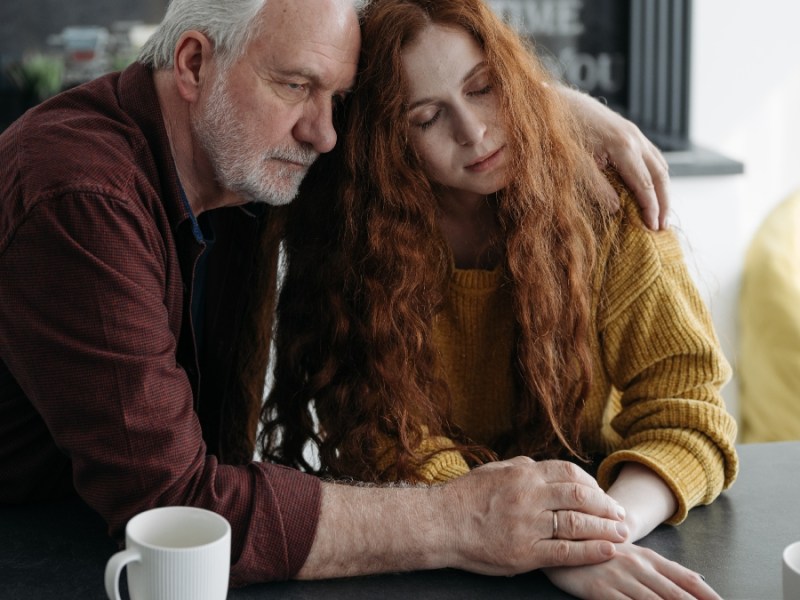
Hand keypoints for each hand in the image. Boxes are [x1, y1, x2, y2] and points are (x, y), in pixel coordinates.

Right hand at [438, 457, 628, 575]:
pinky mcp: (524, 553)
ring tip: (622, 534)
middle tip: (621, 515)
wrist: (440, 524)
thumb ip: (520, 467)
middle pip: (579, 497)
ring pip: (576, 524)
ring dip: (604, 528)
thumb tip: (541, 466)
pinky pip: (565, 552)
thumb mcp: (493, 471)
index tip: (603, 495)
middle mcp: (528, 496)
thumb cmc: (465, 497)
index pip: (569, 473)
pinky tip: (607, 550)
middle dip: (605, 506)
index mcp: (523, 474)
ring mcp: (527, 525)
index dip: (592, 484)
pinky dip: (590, 551)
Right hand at [544, 543, 719, 599]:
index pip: (686, 578)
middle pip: (676, 594)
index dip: (708, 595)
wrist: (562, 540)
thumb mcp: (633, 554)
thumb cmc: (600, 551)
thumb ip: (664, 568)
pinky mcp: (601, 590)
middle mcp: (638, 566)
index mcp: (649, 557)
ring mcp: (620, 578)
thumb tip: (699, 579)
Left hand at [558, 86, 669, 230]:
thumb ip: (597, 187)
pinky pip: (651, 155)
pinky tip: (651, 189)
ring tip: (660, 212)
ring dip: (663, 189)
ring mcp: (634, 132)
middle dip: (663, 202)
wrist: (554, 102)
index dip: (650, 209)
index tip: (653, 229)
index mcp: (623, 147)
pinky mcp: (629, 130)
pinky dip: (655, 175)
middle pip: (660, 175)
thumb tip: (617, 209)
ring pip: (659, 164)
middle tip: (662, 227)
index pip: (645, 185)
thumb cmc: (561, 134)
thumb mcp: (575, 165)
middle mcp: (635, 138)